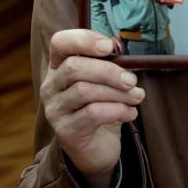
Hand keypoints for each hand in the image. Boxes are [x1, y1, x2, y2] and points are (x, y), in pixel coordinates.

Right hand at [40, 29, 144, 187]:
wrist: (96, 148)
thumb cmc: (102, 106)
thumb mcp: (104, 82)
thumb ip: (109, 63)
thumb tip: (120, 47)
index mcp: (58, 66)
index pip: (59, 43)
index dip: (83, 39)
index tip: (110, 46)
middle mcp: (51, 86)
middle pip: (74, 67)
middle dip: (108, 71)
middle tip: (131, 80)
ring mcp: (55, 109)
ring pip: (84, 91)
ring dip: (118, 93)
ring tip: (137, 97)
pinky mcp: (65, 131)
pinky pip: (93, 114)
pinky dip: (117, 110)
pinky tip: (130, 113)